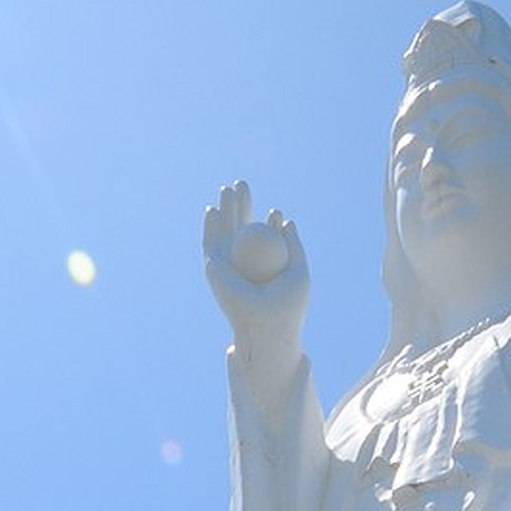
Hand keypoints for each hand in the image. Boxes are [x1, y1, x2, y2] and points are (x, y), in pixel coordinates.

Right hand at [202, 181, 308, 373]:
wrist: (269, 326)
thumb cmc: (288, 306)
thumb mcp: (299, 272)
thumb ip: (295, 247)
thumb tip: (288, 221)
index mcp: (266, 266)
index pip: (266, 238)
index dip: (269, 222)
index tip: (276, 212)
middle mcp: (245, 265)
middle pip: (242, 229)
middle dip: (242, 206)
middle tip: (243, 184)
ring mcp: (229, 267)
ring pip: (225, 232)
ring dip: (225, 210)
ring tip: (228, 188)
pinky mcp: (215, 271)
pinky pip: (212, 244)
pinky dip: (211, 226)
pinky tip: (213, 209)